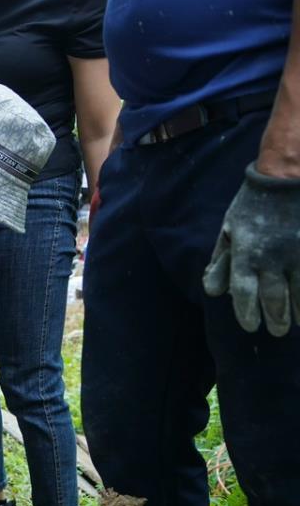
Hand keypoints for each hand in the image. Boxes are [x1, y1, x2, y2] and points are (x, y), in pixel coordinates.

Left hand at [202, 162, 299, 335]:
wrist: (288, 174)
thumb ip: (222, 261)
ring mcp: (299, 252)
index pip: (243, 291)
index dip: (245, 312)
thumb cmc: (254, 204)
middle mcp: (272, 257)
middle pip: (274, 297)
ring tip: (296, 322)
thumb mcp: (229, 229)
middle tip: (277, 331)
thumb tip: (213, 291)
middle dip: (275, 318)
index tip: (250, 326)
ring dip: (299, 310)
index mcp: (246, 253)